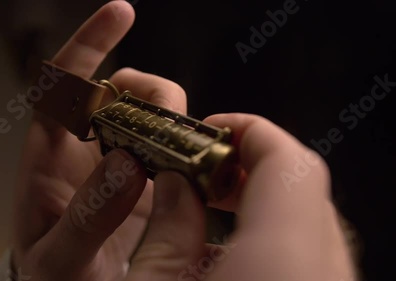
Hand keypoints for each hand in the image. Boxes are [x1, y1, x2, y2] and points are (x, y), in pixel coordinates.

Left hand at [12, 1, 187, 279]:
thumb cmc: (51, 275)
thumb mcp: (57, 257)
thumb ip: (86, 218)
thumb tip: (127, 165)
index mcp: (50, 158)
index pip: (63, 87)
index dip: (88, 45)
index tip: (121, 14)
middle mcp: (88, 148)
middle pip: (123, 91)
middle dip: (154, 94)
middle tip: (175, 124)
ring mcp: (122, 160)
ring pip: (155, 115)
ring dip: (179, 122)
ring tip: (192, 155)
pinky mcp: (150, 179)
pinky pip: (176, 147)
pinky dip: (194, 146)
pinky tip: (206, 163)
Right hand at [121, 113, 356, 280]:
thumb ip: (166, 233)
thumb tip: (175, 185)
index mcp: (278, 266)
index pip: (287, 163)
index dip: (250, 132)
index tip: (209, 131)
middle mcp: (322, 276)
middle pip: (304, 189)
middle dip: (252, 165)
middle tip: (204, 170)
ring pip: (313, 224)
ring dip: (265, 202)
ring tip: (215, 209)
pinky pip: (314, 257)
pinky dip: (278, 239)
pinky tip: (235, 255)